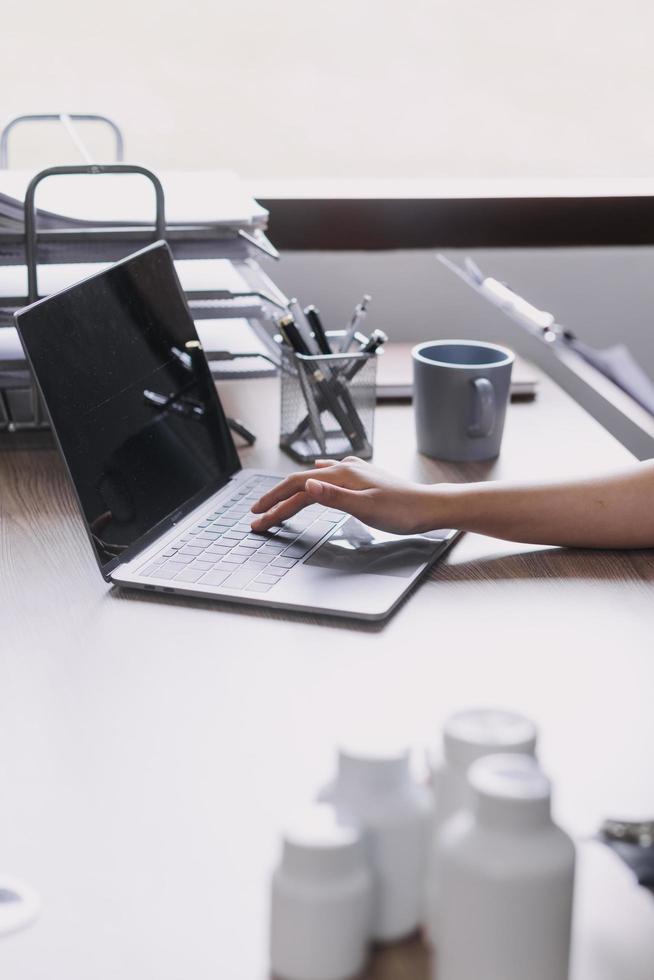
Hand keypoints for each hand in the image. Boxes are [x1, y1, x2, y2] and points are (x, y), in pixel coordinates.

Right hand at [250, 457, 439, 534]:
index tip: (258, 518)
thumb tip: (307, 484)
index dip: (274, 503)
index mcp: (342, 476)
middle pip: (300, 483)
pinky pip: (330, 475)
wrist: (429, 507)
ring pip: (313, 480)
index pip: (297, 488)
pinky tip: (317, 474)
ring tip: (278, 498)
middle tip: (257, 514)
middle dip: (276, 499)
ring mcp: (354, 473)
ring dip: (292, 491)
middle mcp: (345, 469)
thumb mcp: (366, 507)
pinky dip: (315, 479)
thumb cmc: (402, 511)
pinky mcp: (362, 479)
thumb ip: (334, 497)